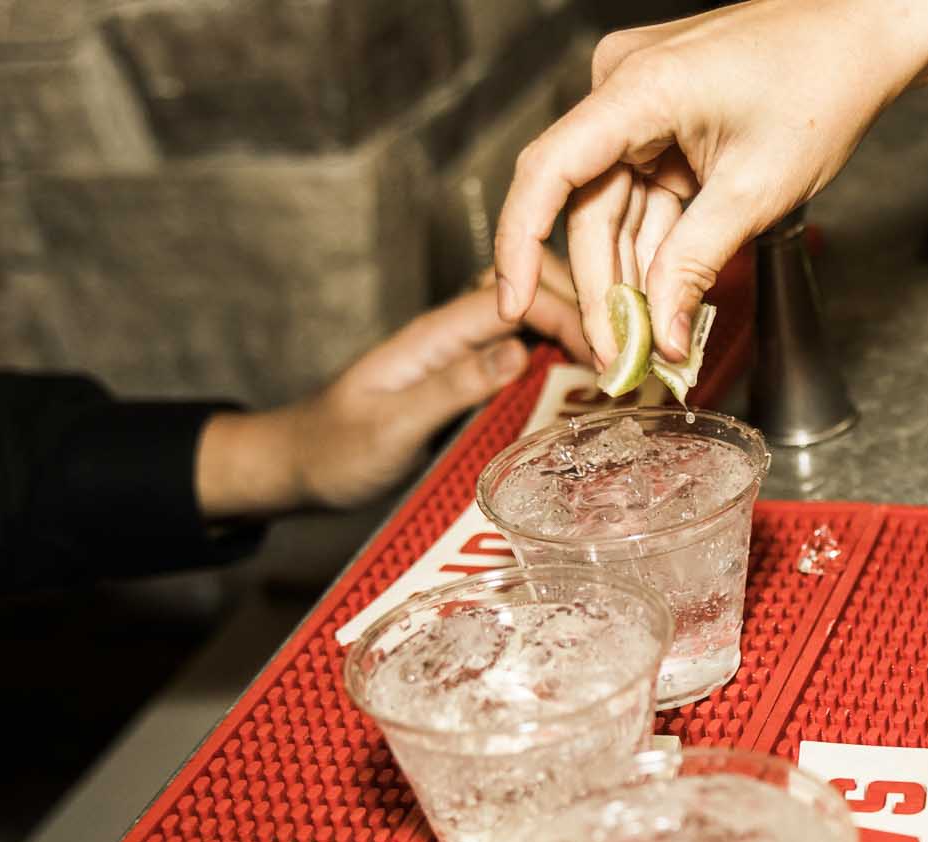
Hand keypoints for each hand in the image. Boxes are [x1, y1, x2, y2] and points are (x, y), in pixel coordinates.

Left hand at [197, 253, 586, 517]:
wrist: (296, 466)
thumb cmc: (332, 451)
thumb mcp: (390, 427)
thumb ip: (451, 388)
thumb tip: (518, 353)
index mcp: (433, 335)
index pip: (513, 300)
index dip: (567, 314)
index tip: (611, 349)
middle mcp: (451, 335)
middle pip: (529, 289)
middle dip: (583, 305)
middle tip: (631, 347)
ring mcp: (460, 354)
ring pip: (530, 314)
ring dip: (577, 325)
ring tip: (621, 357)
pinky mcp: (466, 378)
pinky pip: (523, 350)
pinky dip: (561, 354)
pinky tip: (588, 377)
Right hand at [492, 0, 927, 365]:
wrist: (865, 36)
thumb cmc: (823, 83)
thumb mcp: (755, 192)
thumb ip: (695, 265)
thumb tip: (660, 336)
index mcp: (636, 88)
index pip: (549, 172)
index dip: (520, 244)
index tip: (513, 301)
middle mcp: (624, 85)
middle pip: (589, 206)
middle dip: (605, 288)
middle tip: (619, 358)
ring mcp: (643, 99)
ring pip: (619, 207)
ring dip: (635, 277)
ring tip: (648, 345)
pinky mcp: (666, 116)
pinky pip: (646, 191)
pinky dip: (659, 246)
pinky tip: (665, 301)